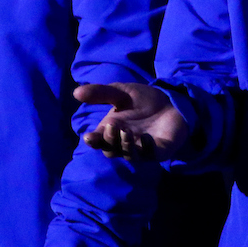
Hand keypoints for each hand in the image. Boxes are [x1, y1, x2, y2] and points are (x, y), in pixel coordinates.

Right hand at [73, 83, 187, 161]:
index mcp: (112, 130)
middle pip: (111, 150)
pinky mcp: (158, 151)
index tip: (89, 137)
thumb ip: (100, 92)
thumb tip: (76, 92)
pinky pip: (149, 155)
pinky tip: (146, 138)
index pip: (98, 140)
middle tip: (113, 126)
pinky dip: (146, 148)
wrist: (171, 101)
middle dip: (110, 141)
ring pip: (128, 156)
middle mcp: (124, 143)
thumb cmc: (143, 99)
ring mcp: (141, 149)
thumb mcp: (120, 92)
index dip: (93, 141)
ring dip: (125, 145)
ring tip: (127, 132)